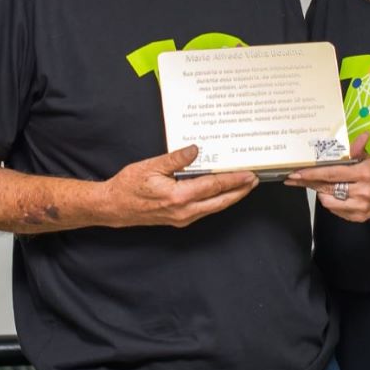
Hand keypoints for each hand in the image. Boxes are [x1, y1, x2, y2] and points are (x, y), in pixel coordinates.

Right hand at [101, 146, 258, 227]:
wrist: (114, 208)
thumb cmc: (129, 186)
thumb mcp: (151, 166)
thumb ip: (175, 159)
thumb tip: (196, 149)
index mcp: (179, 196)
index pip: (214, 186)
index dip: (234, 180)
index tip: (249, 173)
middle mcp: (184, 211)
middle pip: (220, 201)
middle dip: (240, 191)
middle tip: (255, 180)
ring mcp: (182, 218)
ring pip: (214, 208)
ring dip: (231, 197)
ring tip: (244, 186)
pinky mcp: (179, 220)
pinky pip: (205, 210)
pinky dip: (217, 201)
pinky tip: (222, 194)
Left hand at [284, 133, 369, 222]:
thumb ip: (358, 150)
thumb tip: (362, 134)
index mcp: (364, 174)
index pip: (332, 174)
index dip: (312, 174)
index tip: (296, 173)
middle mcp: (361, 191)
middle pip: (327, 188)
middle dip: (308, 183)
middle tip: (294, 178)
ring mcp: (359, 206)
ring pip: (328, 202)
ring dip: (321, 192)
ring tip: (321, 185)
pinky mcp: (357, 217)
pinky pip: (335, 210)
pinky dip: (331, 201)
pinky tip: (332, 194)